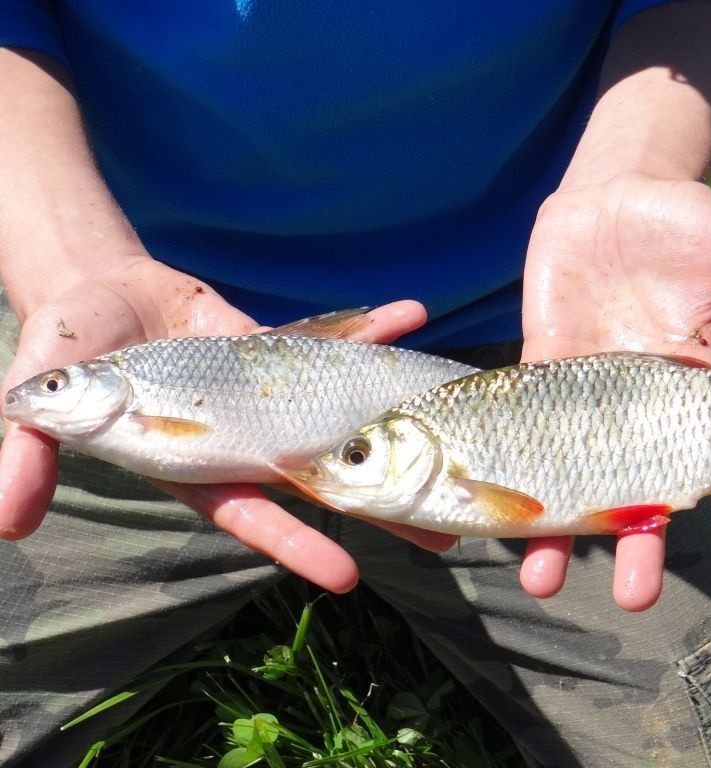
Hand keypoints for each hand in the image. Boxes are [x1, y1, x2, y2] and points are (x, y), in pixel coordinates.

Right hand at [0, 257, 453, 591]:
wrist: (98, 286)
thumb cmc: (67, 348)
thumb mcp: (40, 399)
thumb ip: (28, 455)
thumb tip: (7, 524)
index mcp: (197, 464)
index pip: (253, 516)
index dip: (294, 547)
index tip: (346, 578)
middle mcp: (246, 438)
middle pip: (320, 481)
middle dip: (378, 506)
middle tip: (446, 531)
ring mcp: (273, 394)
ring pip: (341, 413)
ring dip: (394, 417)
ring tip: (455, 422)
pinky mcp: (283, 349)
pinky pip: (333, 340)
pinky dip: (369, 329)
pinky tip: (411, 317)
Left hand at [518, 175, 710, 609]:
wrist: (616, 194)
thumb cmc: (690, 223)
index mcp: (701, 388)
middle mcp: (644, 408)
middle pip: (643, 490)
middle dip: (641, 543)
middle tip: (634, 596)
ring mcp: (588, 396)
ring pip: (575, 475)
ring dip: (560, 530)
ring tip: (540, 582)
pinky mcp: (541, 373)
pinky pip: (524, 429)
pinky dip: (512, 467)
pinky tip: (497, 508)